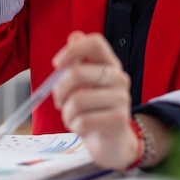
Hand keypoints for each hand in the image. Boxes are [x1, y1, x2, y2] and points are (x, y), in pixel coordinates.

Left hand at [52, 32, 139, 169]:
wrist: (113, 143)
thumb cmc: (94, 110)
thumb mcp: (85, 85)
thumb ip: (79, 61)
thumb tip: (75, 36)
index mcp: (110, 64)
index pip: (95, 42)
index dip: (73, 49)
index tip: (57, 64)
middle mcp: (119, 77)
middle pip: (77, 72)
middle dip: (59, 90)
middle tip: (59, 101)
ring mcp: (122, 99)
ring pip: (77, 100)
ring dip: (66, 113)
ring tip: (72, 117)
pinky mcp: (119, 120)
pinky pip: (82, 120)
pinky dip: (74, 126)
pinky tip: (82, 127)